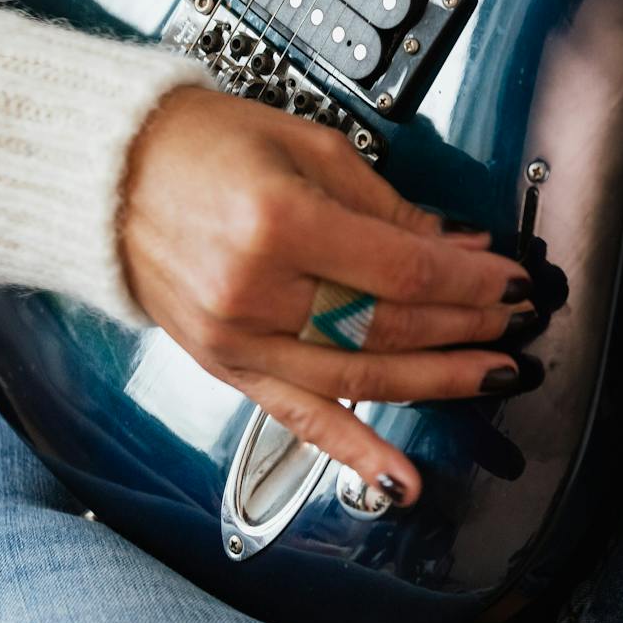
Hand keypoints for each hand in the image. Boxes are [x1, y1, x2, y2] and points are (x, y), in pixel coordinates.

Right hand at [121, 86, 533, 503]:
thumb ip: (387, 205)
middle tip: (516, 320)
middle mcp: (257, 291)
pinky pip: (297, 418)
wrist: (105, 173)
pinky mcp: (225, 364)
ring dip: (436, 381)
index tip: (514, 278)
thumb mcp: (308, 145)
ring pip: (359, 377)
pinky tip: (400, 477)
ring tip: (492, 376)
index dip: (471, 281)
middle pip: (389, 326)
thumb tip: (457, 245)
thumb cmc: (199, 145)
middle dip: (466, 326)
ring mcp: (237, 338)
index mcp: (281, 223)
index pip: (404, 271)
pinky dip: (352, 450)